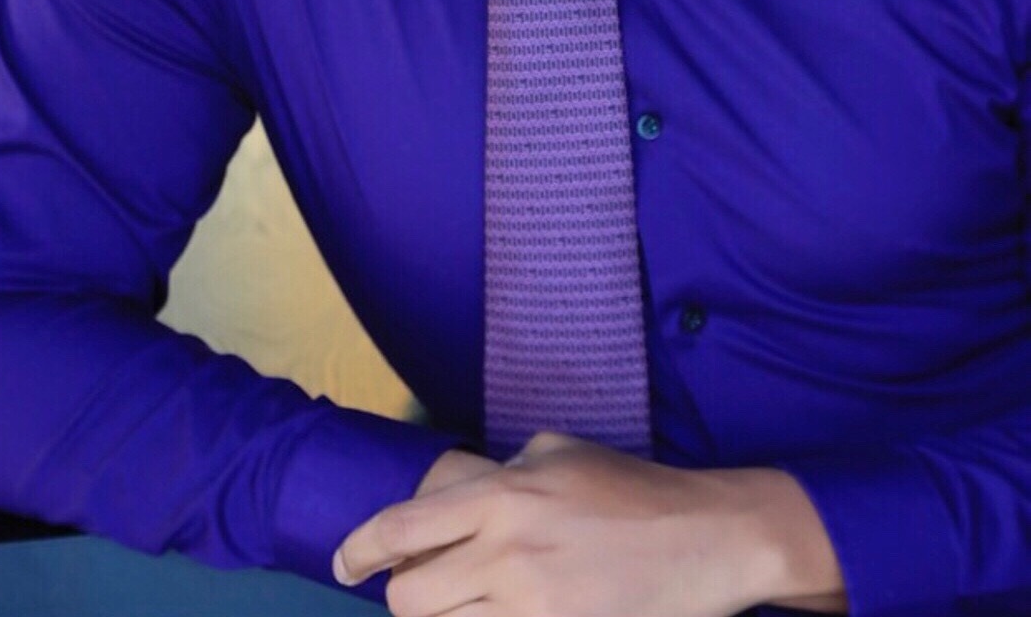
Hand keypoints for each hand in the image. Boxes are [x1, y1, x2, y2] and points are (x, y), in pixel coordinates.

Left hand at [333, 431, 846, 616]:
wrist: (707, 538)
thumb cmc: (631, 488)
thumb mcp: (557, 451)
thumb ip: (502, 472)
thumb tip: (462, 495)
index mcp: (502, 495)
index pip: (402, 529)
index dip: (360, 549)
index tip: (345, 561)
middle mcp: (505, 553)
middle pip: (409, 598)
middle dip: (403, 595)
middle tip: (420, 586)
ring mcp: (531, 607)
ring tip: (464, 600)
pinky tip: (495, 616)